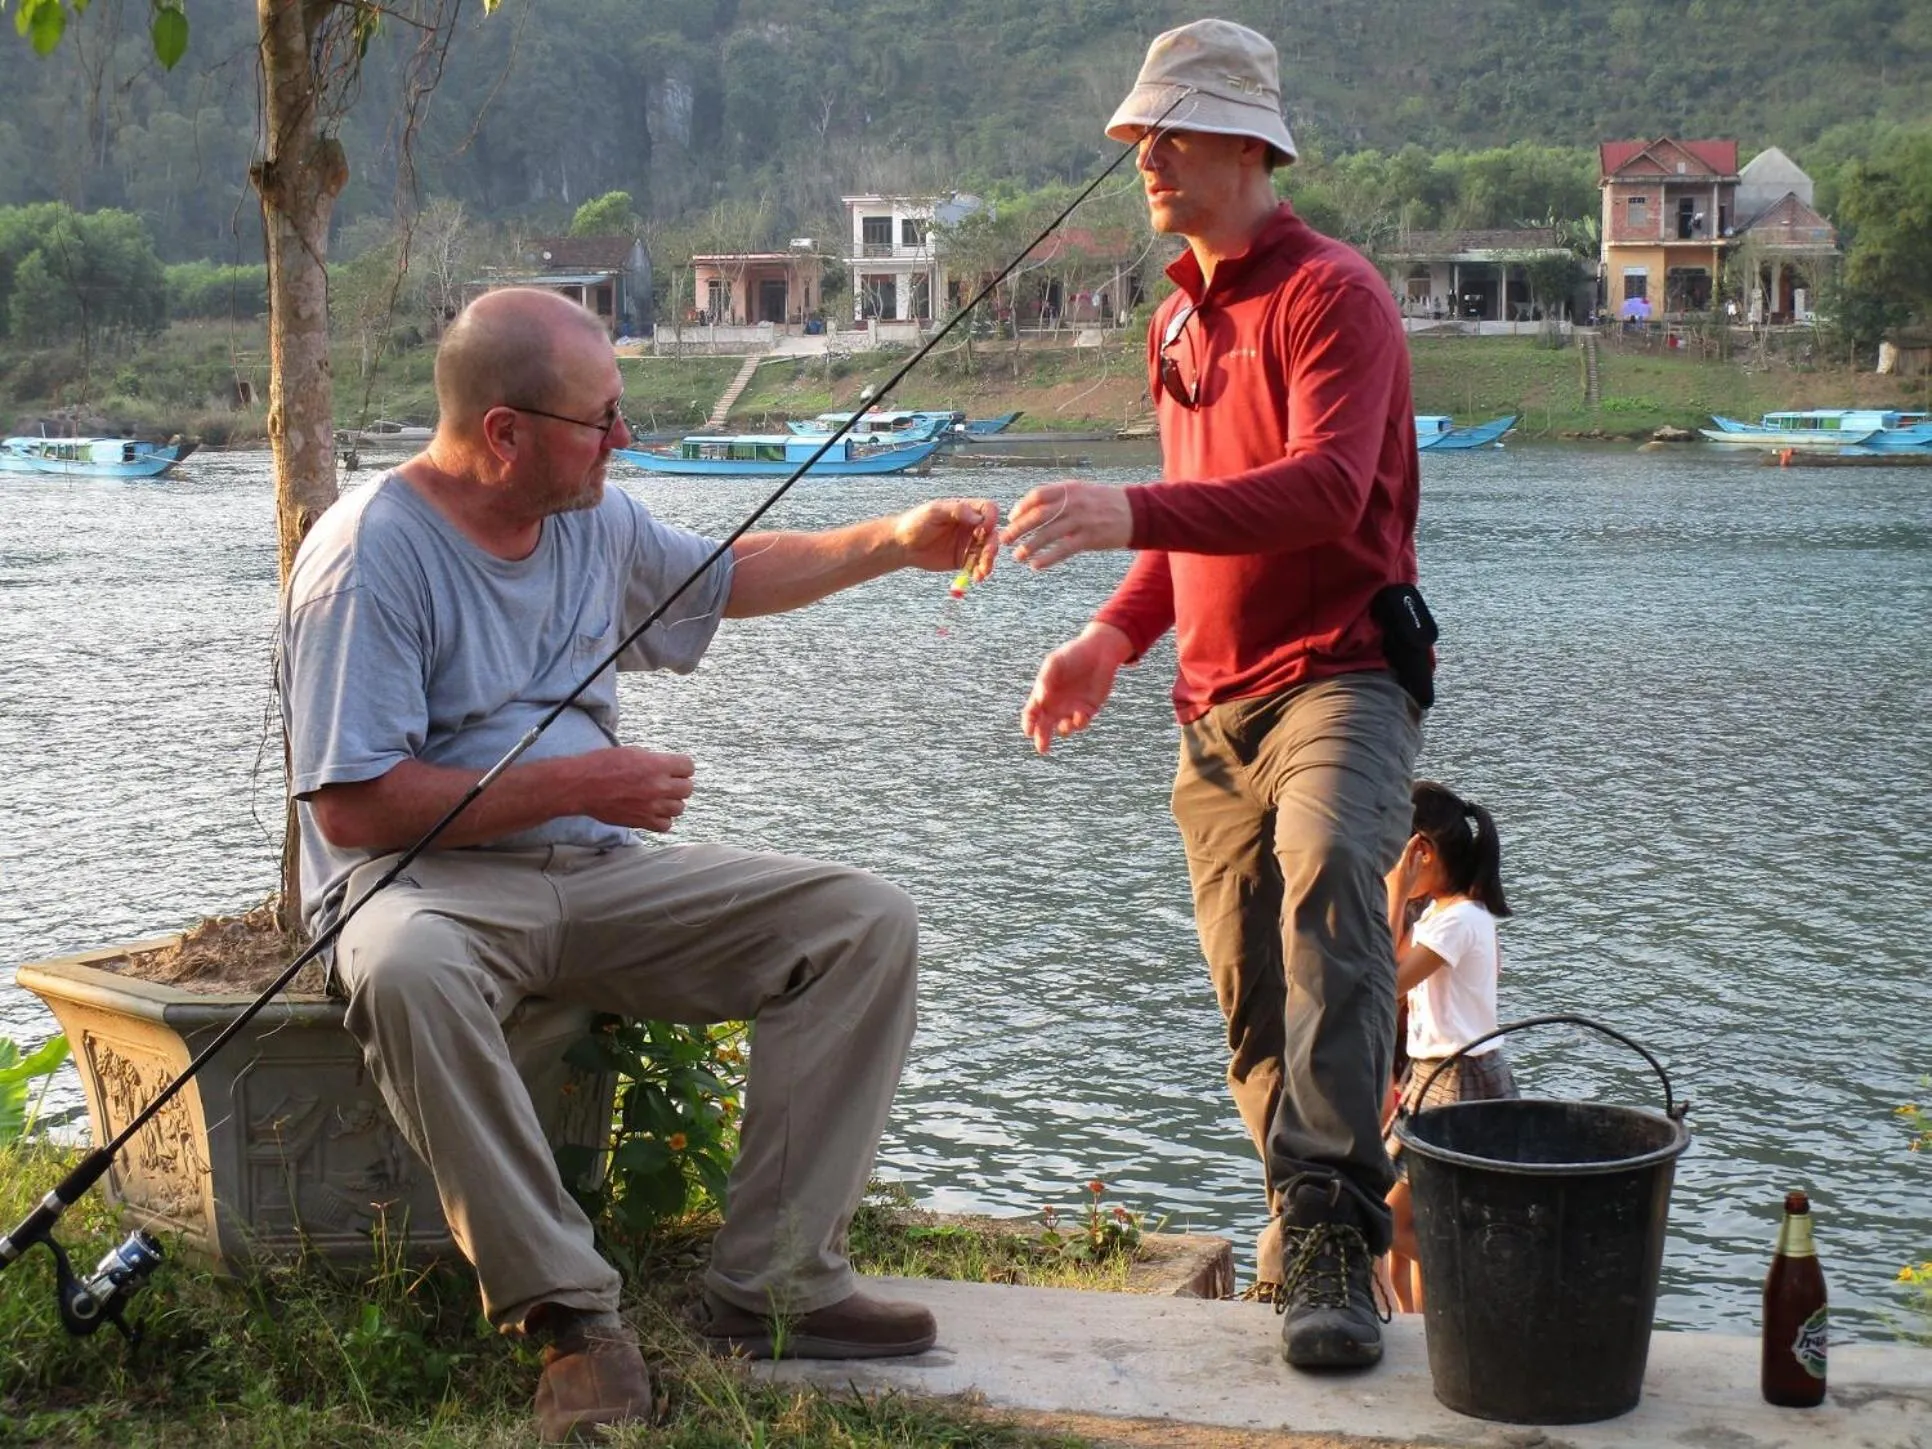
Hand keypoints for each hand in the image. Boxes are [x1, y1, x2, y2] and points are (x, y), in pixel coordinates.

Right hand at [576, 747, 695, 832]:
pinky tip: (653, 812)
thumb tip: (667, 767)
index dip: (682, 767)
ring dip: (672, 802)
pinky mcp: (642, 821)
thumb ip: (654, 760)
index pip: (689, 766)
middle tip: (667, 782)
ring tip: (660, 798)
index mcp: (657, 765)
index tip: (675, 768)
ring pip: (679, 808)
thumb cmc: (602, 765)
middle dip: (679, 784)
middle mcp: (659, 787)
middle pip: (687, 788)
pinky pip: (666, 825)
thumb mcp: (633, 752)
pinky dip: (662, 819)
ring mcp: (652, 806)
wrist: (582, 786)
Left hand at [892, 497, 999, 578]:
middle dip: (991, 546)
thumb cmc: (914, 523)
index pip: (988, 510)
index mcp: (965, 511)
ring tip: (982, 572)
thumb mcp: (934, 511)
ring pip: (987, 552)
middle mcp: (970, 526)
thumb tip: (978, 517)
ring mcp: (968, 544)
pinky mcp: (963, 560)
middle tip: (986, 557)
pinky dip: (979, 572)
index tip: (986, 530)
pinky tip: (976, 577)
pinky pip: (976, 565)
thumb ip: (956, 511)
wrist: (901, 545)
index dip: (992, 519)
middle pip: (992, 534)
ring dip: (988, 562)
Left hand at [1001, 481, 1132, 569]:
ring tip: (1018, 557)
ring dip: (1029, 546)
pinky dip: (1048, 558)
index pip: (1038, 495)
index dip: (1021, 508)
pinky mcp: (1090, 538)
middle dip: (1018, 529)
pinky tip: (1036, 565)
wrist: (1135, 512)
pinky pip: (1064, 550)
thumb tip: (1031, 507)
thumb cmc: (1104, 502)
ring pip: (1048, 534)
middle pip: (1038, 516)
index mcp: (1069, 489)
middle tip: (1005, 540)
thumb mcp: (1081, 491)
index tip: (1012, 519)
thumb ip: (1059, 496)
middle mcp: (1073, 503)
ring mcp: (1082, 521)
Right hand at [1020, 627, 1130, 753]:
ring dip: (1064, 729)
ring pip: (1064, 727)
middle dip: (1042, 738)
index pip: (1032, 713)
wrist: (1098, 652)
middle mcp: (1056, 704)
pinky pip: (1081, 722)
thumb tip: (1040, 698)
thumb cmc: (1072, 655)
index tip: (1029, 730)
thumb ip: (1046, 679)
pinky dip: (1079, 723)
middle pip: (1045, 726)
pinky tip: (1079, 716)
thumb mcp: (1055, 662)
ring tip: (1065, 726)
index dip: (1028, 723)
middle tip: (1042, 748)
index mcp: (1043, 694)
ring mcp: (1072, 708)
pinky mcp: (1088, 709)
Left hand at [1387, 833, 1427, 898]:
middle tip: (1413, 838)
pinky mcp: (1384, 868)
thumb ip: (1417, 863)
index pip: (1407, 849)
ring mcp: (1387, 865)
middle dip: (1405, 842)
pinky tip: (1396, 853)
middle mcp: (1393, 863)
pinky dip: (1394, 854)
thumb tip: (1418, 852)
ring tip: (1408, 846)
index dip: (1413, 841)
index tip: (1417, 835)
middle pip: (1399, 848)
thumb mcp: (1414, 876)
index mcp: (1402, 865)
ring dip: (1400, 848)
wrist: (1394, 898)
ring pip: (1394, 853)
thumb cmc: (1406, 888)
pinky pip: (1390, 858)